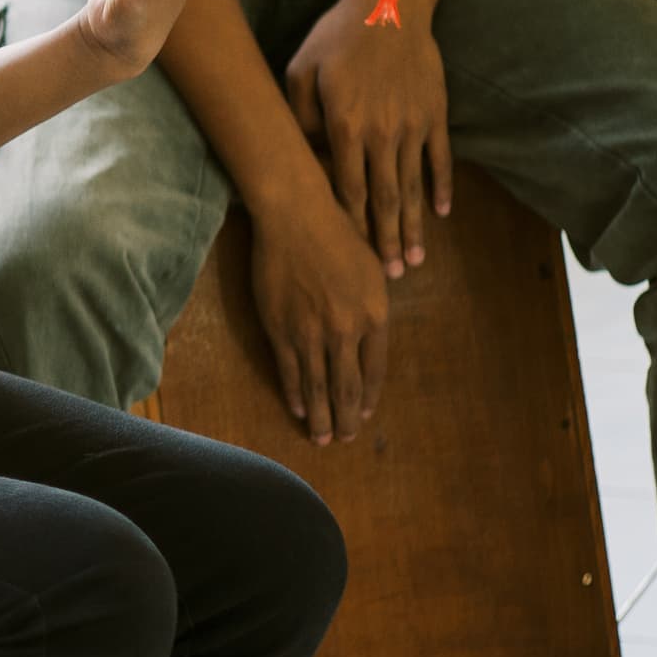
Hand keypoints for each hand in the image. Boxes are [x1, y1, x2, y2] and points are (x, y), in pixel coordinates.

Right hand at [249, 181, 392, 444]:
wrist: (296, 217)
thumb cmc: (339, 233)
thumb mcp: (372, 269)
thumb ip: (373, 307)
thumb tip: (371, 337)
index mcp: (375, 316)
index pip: (374, 370)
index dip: (368, 396)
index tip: (363, 414)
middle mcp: (346, 331)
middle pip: (347, 387)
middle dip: (346, 418)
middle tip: (344, 439)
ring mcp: (311, 332)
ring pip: (318, 386)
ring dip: (320, 416)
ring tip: (320, 438)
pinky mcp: (281, 329)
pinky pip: (290, 370)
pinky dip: (295, 393)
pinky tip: (297, 408)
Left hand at [284, 2, 452, 275]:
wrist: (390, 5)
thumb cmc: (336, 37)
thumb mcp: (301, 72)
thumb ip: (300, 119)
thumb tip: (304, 160)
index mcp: (346, 126)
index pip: (348, 190)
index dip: (352, 227)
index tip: (354, 258)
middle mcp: (382, 133)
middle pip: (384, 199)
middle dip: (387, 241)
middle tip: (392, 278)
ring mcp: (413, 125)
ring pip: (413, 186)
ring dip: (413, 225)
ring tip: (414, 260)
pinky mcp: (435, 113)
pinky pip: (440, 159)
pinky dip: (441, 188)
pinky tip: (440, 214)